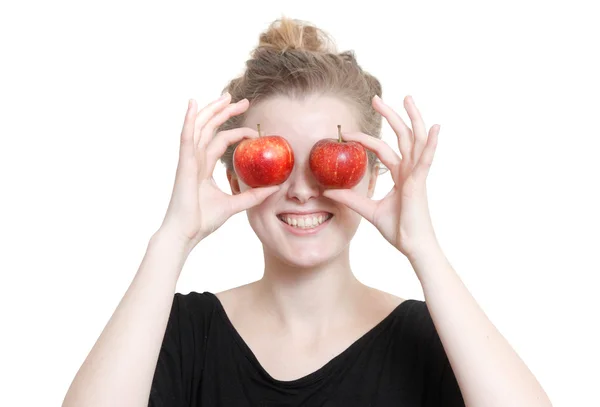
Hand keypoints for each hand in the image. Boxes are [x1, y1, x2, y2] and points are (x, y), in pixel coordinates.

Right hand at [158, 93, 279, 250]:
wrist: (186, 234)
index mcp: (203, 167)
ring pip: (200, 128)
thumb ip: (252, 195)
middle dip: (224, 112)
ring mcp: (188, 160)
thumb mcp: (234, 205)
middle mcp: (195, 160)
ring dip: (213, 110)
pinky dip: (189, 120)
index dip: (235, 132)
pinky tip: (194, 104)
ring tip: (227, 97)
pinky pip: (187, 137)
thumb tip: (275, 188)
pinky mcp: (184, 164)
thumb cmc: (202, 221)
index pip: (219, 141)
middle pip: (210, 128)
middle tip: (241, 100)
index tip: (254, 131)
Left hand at [323, 95, 440, 258]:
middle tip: (376, 98)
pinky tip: (435, 127)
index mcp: (400, 175)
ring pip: (415, 140)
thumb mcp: (368, 210)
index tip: (349, 133)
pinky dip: (431, 143)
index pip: (383, 149)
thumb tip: (327, 192)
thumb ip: (350, 198)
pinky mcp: (420, 182)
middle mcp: (409, 170)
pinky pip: (426, 159)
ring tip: (407, 98)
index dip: (366, 139)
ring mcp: (416, 174)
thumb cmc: (398, 229)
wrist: (412, 246)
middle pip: (401, 136)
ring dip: (412, 118)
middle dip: (391, 116)